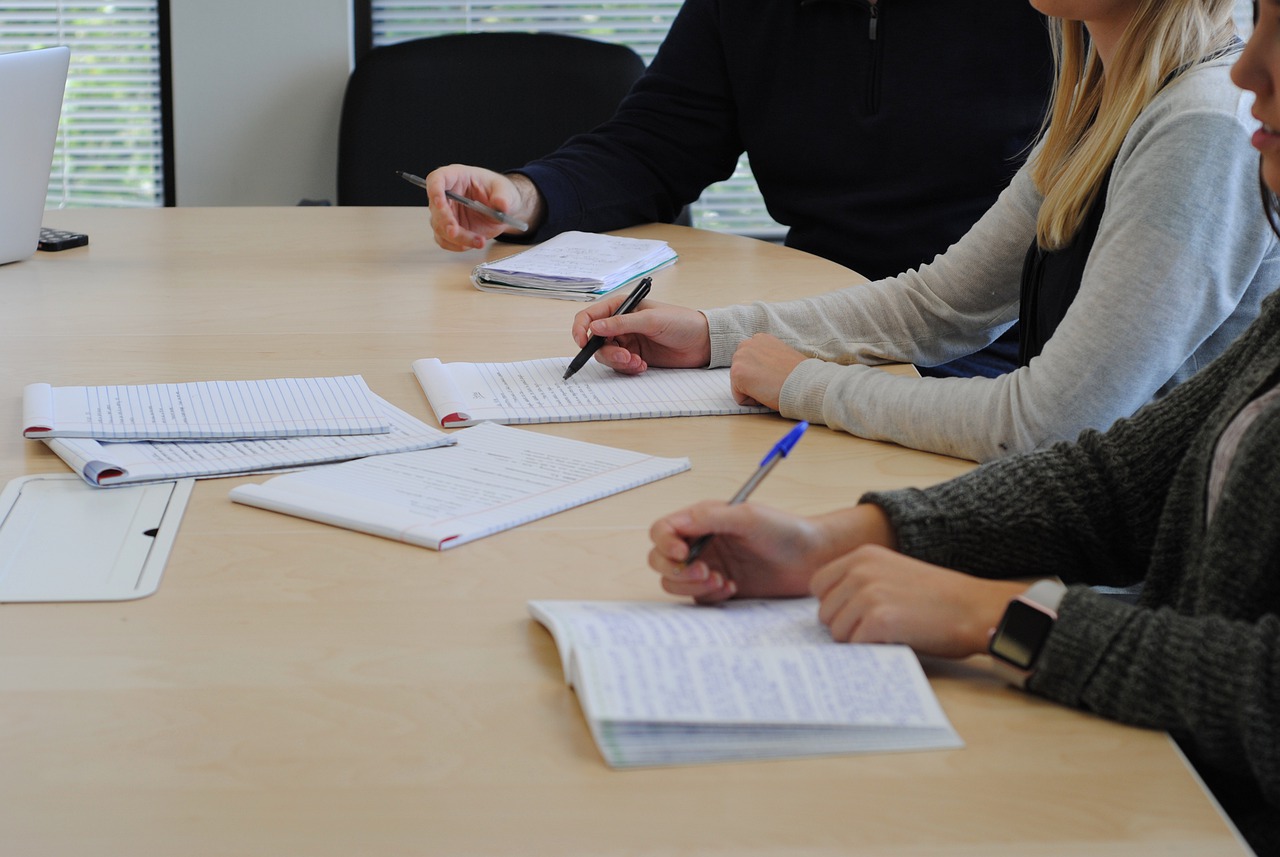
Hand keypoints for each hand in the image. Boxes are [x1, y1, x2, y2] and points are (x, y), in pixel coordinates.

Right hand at [424, 165, 542, 250]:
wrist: (502, 209)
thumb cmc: (499, 192)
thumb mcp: (505, 190)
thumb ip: (503, 196)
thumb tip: (501, 204)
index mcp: (456, 177)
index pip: (436, 179)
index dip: (434, 191)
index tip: (440, 203)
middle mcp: (446, 195)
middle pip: (435, 208)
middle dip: (445, 222)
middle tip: (455, 232)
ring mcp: (446, 213)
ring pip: (440, 228)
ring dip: (458, 238)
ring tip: (479, 241)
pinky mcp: (449, 229)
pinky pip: (445, 241)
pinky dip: (457, 246)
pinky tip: (474, 243)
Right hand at [570, 296, 710, 373]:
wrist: (702, 342)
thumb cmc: (681, 322)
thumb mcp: (651, 320)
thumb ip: (621, 323)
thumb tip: (595, 327)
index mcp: (621, 307)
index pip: (590, 316)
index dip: (581, 329)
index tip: (583, 343)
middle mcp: (620, 324)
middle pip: (596, 341)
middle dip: (608, 352)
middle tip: (625, 358)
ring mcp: (627, 341)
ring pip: (607, 356)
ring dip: (620, 362)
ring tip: (638, 363)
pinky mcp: (635, 356)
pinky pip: (620, 366)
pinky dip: (628, 368)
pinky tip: (643, 366)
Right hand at [649, 502, 897, 604]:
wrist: (813, 559)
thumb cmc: (785, 530)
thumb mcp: (748, 517)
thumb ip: (710, 517)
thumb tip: (678, 524)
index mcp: (702, 520)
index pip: (663, 530)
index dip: (664, 542)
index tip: (681, 553)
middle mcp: (701, 543)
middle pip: (660, 559)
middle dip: (676, 569)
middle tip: (705, 571)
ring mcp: (708, 567)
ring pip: (674, 581)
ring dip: (691, 584)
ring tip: (720, 580)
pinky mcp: (719, 588)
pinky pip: (697, 598)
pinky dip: (708, 595)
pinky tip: (731, 588)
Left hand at [729, 334, 807, 408]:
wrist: (805, 383)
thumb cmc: (799, 375)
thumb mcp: (782, 356)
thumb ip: (768, 359)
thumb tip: (762, 371)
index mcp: (760, 339)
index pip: (749, 363)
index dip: (762, 375)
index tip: (774, 377)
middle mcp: (747, 343)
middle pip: (741, 373)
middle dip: (754, 382)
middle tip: (773, 383)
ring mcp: (740, 357)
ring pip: (739, 385)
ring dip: (754, 391)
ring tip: (771, 386)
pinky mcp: (736, 372)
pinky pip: (739, 397)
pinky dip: (752, 401)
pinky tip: (767, 393)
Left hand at [809, 545, 1030, 657]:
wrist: (975, 608)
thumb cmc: (938, 598)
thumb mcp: (892, 574)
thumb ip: (860, 583)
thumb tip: (829, 613)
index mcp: (862, 556)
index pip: (819, 586)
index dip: (834, 606)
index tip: (855, 616)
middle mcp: (860, 570)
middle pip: (824, 612)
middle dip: (844, 627)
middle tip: (877, 630)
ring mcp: (868, 594)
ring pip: (837, 632)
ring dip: (857, 641)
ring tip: (888, 635)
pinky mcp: (879, 620)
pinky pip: (855, 645)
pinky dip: (871, 650)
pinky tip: (895, 642)